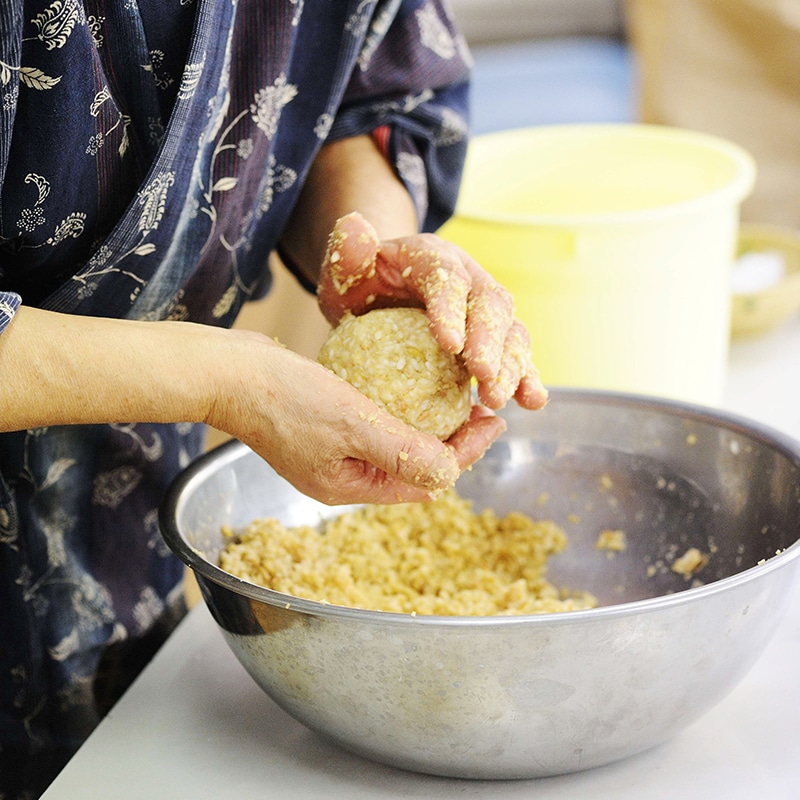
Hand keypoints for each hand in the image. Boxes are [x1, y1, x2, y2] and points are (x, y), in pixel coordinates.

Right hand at [208, 333, 505, 504]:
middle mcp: (344, 475)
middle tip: (482, 408)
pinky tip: (416, 383)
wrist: (228, 371)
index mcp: (349, 488)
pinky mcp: (326, 425)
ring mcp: (333, 451)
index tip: (492, 421)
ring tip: (459, 397)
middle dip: (453, 441)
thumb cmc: (283, 397)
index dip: (464, 455)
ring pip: (397, 444)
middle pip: (414, 466)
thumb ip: (402, 452)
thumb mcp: (351, 424)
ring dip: (429, 423)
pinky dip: (401, 408)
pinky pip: (375, 422)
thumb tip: (451, 474)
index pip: (423, 481)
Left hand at [316, 212, 547, 411]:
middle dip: (490, 343)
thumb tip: (354, 225)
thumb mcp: (344, 272)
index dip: (451, 309)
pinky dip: (526, 377)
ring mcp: (484, 310)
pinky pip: (515, 356)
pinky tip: (532, 401)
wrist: (380, 300)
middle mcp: (468, 278)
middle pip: (489, 305)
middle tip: (482, 377)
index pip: (446, 277)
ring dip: (511, 365)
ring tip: (498, 398)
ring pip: (510, 332)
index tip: (450, 344)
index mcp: (432, 257)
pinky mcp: (493, 339)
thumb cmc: (361, 288)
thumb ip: (347, 253)